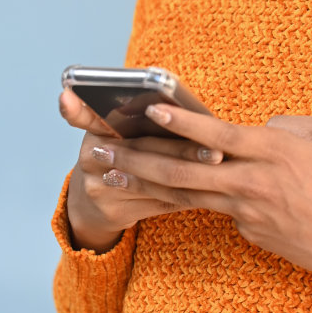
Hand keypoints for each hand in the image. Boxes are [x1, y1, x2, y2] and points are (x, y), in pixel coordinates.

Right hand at [58, 88, 226, 254]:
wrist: (93, 204)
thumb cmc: (123, 154)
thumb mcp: (122, 132)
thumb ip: (143, 117)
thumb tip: (186, 102)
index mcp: (95, 128)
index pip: (92, 113)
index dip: (102, 110)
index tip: (152, 108)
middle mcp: (92, 156)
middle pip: (143, 149)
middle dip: (183, 150)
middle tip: (217, 151)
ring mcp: (99, 186)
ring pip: (154, 180)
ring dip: (190, 175)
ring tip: (219, 170)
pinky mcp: (114, 211)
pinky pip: (159, 202)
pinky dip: (187, 195)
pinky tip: (210, 191)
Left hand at [79, 102, 311, 307]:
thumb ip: (288, 124)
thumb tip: (259, 128)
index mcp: (273, 152)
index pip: (217, 134)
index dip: (182, 120)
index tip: (150, 109)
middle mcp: (253, 183)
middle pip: (184, 170)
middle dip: (137, 159)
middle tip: (101, 150)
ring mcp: (247, 212)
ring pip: (186, 194)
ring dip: (143, 183)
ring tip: (106, 175)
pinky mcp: (249, 233)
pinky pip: (212, 210)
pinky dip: (180, 200)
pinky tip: (151, 193)